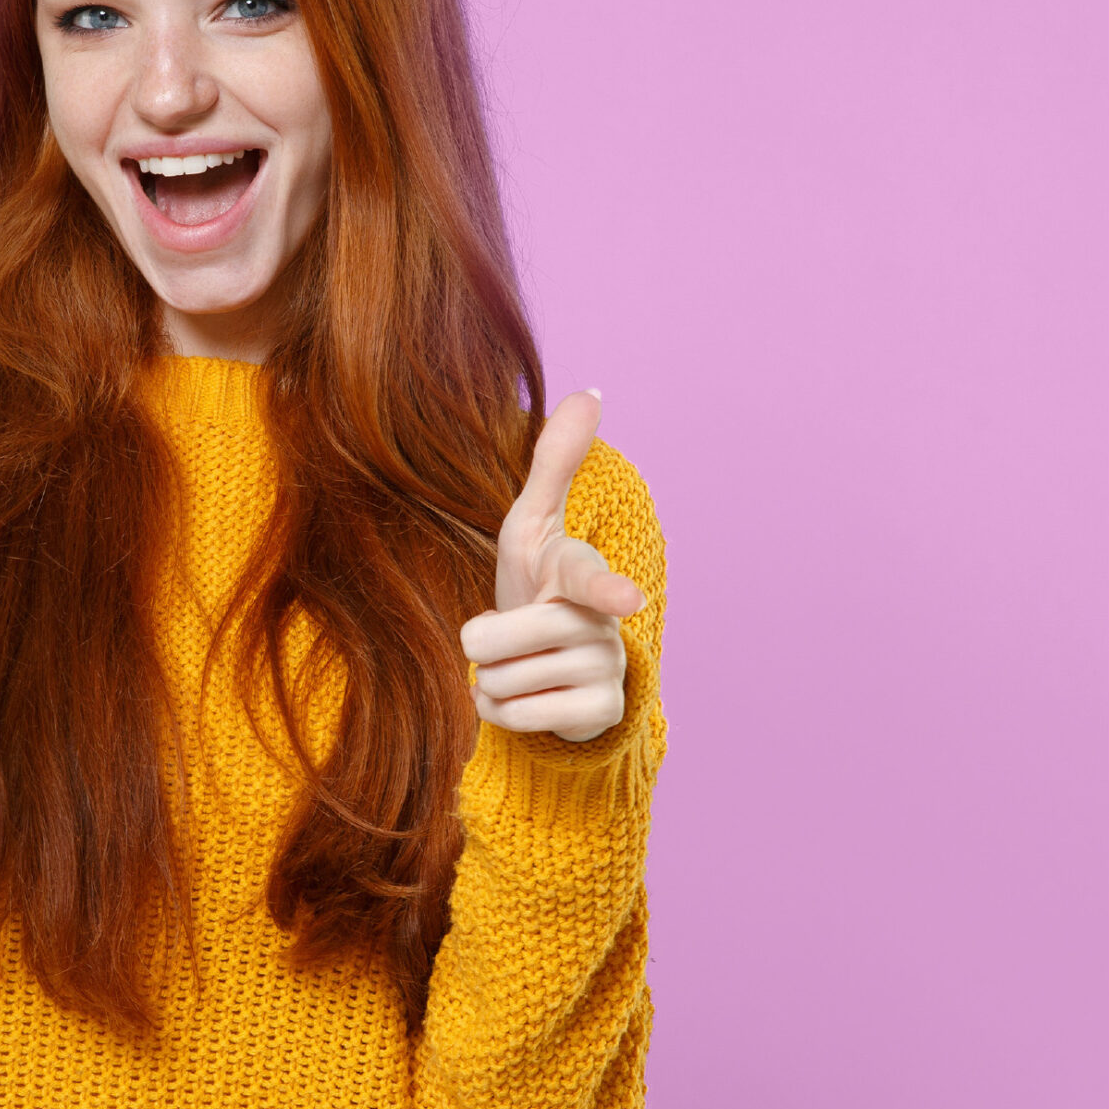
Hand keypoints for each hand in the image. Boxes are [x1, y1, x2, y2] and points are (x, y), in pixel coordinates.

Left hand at [459, 389, 645, 742]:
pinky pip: (514, 717)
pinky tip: (526, 697)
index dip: (606, 590)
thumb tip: (591, 391)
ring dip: (490, 678)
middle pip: (494, 640)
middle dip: (480, 642)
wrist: (549, 664)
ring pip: (499, 682)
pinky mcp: (600, 716)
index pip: (590, 580)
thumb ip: (554, 464)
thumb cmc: (535, 583)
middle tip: (505, 635)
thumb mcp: (531, 525)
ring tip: (520, 664)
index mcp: (581, 574)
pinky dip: (502, 712)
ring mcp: (607, 672)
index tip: (627, 599)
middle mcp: (603, 625)